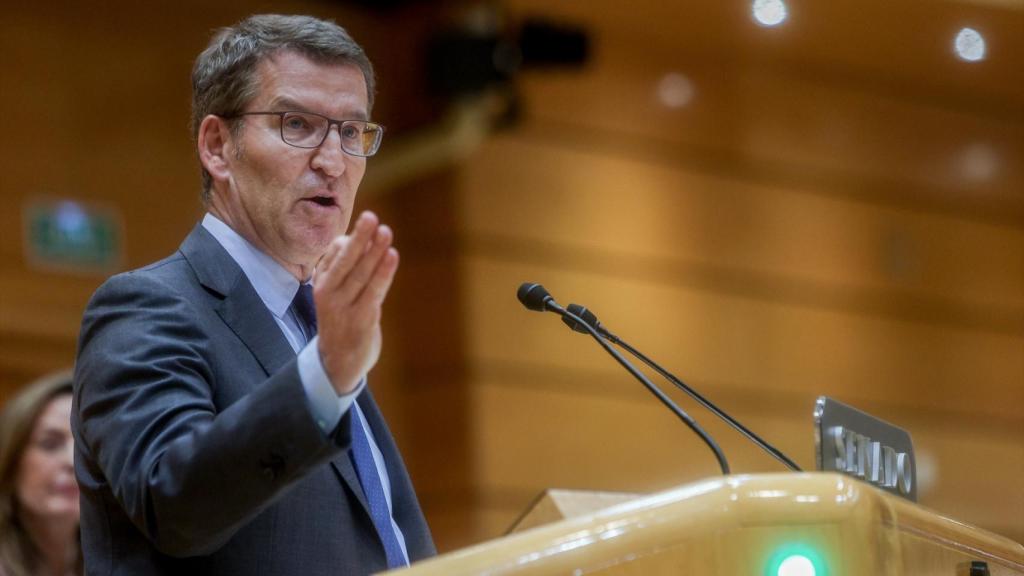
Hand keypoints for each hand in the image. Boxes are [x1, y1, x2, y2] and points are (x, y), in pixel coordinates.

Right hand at [313, 211, 398, 394]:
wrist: (337, 363)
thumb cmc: (341, 320)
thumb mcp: (335, 293)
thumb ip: (346, 268)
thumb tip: (356, 239)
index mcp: (321, 283)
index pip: (334, 255)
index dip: (350, 240)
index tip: (367, 223)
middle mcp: (329, 294)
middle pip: (346, 261)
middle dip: (359, 238)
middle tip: (371, 216)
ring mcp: (345, 308)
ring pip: (362, 274)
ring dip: (375, 251)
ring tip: (385, 231)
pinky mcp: (362, 320)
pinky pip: (375, 291)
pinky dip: (384, 272)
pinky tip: (392, 256)